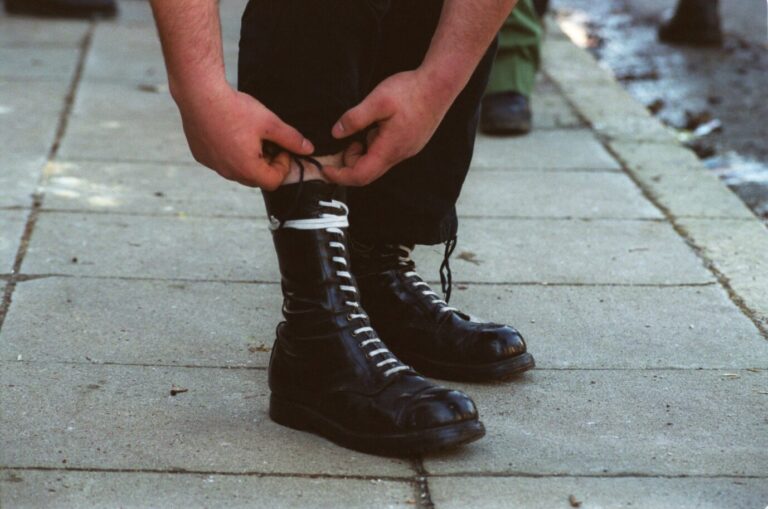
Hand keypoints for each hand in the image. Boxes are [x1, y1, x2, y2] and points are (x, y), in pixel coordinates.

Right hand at [175, 82, 313, 189]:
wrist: (199, 94)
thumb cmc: (234, 109)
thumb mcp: (269, 123)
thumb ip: (291, 138)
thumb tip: (308, 148)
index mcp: (247, 169)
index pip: (273, 182)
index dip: (283, 166)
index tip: (281, 148)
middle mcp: (228, 172)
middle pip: (256, 178)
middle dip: (267, 164)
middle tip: (268, 142)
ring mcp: (213, 165)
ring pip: (238, 171)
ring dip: (249, 159)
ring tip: (250, 136)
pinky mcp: (201, 156)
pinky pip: (221, 162)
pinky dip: (231, 153)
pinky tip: (231, 132)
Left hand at [323, 70, 452, 185]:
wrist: (440, 85)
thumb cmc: (411, 91)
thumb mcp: (377, 101)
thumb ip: (354, 119)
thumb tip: (336, 133)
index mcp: (389, 150)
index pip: (360, 176)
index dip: (340, 176)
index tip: (325, 169)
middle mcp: (399, 155)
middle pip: (368, 172)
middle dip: (350, 162)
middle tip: (346, 140)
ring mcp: (407, 150)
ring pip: (378, 162)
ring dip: (363, 152)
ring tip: (363, 127)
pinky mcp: (411, 143)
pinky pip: (387, 153)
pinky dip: (374, 145)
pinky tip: (378, 125)